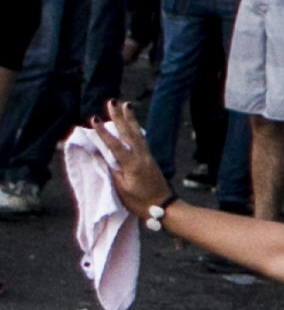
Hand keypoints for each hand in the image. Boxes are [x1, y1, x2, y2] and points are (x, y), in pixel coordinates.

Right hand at [94, 102, 173, 218]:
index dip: (103, 132)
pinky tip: (133, 123)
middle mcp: (141, 157)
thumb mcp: (122, 190)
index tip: (94, 118)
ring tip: (126, 104)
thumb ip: (113, 171)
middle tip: (112, 101)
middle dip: (120, 117)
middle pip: (129, 133)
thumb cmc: (140, 202)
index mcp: (133, 165)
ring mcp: (147, 156)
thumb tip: (104, 156)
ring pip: (137, 134)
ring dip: (130, 119)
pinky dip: (135, 129)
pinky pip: (141, 140)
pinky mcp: (150, 159)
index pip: (115, 145)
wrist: (164, 207)